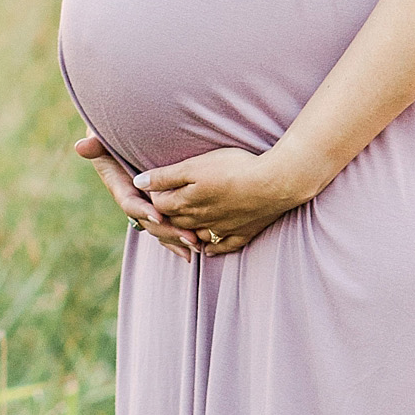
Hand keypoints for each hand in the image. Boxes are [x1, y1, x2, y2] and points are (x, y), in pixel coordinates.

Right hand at [73, 133, 198, 257]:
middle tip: (189, 239)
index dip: (142, 210)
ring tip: (196, 246)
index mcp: (119, 184)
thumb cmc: (116, 129)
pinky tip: (199, 247)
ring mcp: (146, 202)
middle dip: (168, 231)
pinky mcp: (160, 203)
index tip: (158, 215)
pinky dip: (180, 236)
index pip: (129, 202)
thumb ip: (96, 142)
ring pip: (160, 226)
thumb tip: (80, 146)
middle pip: (148, 221)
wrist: (129, 128)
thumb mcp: (103, 134)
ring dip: (176, 238)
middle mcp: (133, 197)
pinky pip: (169, 223)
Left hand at [135, 143, 305, 256]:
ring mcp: (222, 230)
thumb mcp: (195, 166)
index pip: (158, 205)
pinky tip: (208, 248)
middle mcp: (200, 222)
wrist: (275, 183)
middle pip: (175, 223)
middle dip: (165, 217)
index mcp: (186, 204)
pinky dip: (212, 248)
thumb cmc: (234, 169)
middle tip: (161, 209)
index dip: (152, 196)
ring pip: (196, 238)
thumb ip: (165, 176)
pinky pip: (222, 247)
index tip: (152, 188)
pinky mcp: (242, 233)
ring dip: (186, 235)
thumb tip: (138, 182)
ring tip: (181, 228)